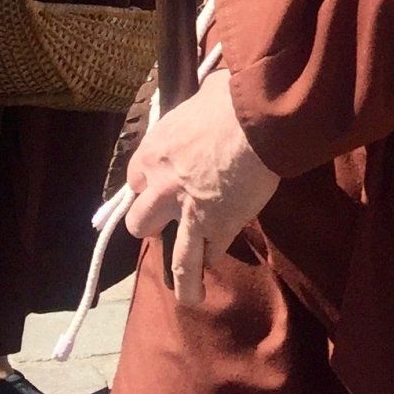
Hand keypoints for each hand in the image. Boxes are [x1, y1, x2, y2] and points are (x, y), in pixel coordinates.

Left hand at [124, 67, 279, 306]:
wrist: (258, 120)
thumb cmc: (230, 98)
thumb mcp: (200, 97)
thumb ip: (194, 112)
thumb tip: (209, 98)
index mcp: (153, 152)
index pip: (135, 181)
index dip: (149, 184)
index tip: (163, 184)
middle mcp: (163, 188)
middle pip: (140, 223)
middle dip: (154, 224)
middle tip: (174, 221)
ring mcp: (190, 214)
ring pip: (177, 261)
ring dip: (184, 281)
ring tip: (190, 296)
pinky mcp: (219, 228)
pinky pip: (211, 255)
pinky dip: (215, 260)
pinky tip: (218, 265)